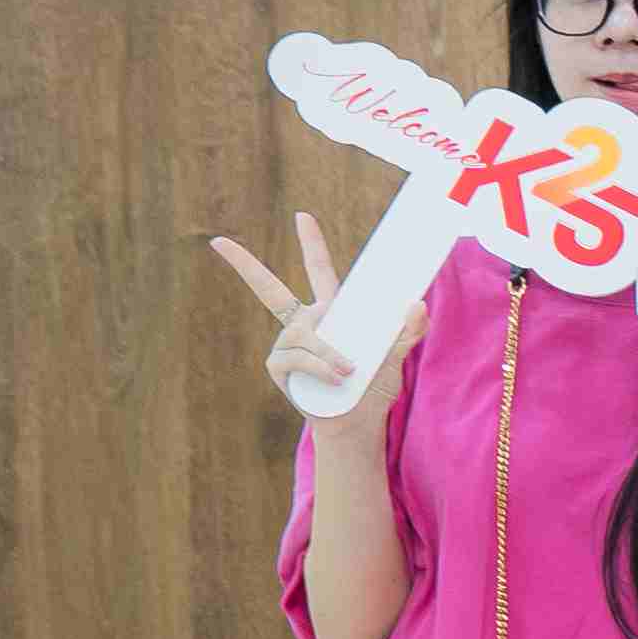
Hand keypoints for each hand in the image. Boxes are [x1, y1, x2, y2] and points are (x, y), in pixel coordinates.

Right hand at [206, 214, 400, 439]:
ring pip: (303, 334)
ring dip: (329, 352)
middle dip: (244, 264)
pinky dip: (320, 367)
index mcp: (331, 312)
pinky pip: (296, 357)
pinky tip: (337, 379)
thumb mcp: (395, 356)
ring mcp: (286, 344)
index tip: (302, 216)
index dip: (312, 243)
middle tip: (220, 242)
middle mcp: (302, 323)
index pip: (319, 271)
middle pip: (268, 288)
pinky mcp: (278, 366)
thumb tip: (418, 305)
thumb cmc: (372, 386)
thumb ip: (408, 330)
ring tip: (350, 370)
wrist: (357, 422)